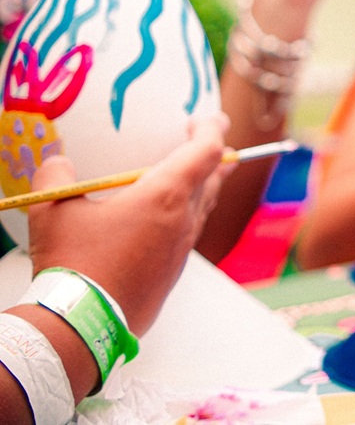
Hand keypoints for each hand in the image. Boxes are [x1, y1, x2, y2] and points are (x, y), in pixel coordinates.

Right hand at [27, 114, 231, 332]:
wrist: (83, 323)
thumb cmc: (73, 262)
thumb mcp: (53, 210)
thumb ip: (57, 176)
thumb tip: (58, 162)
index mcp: (165, 195)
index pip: (207, 150)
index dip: (211, 128)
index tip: (206, 118)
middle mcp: (183, 220)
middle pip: (213, 177)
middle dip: (214, 153)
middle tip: (209, 136)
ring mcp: (182, 248)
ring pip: (203, 207)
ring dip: (202, 185)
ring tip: (196, 173)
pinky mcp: (174, 271)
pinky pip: (188, 233)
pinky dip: (186, 215)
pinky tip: (168, 218)